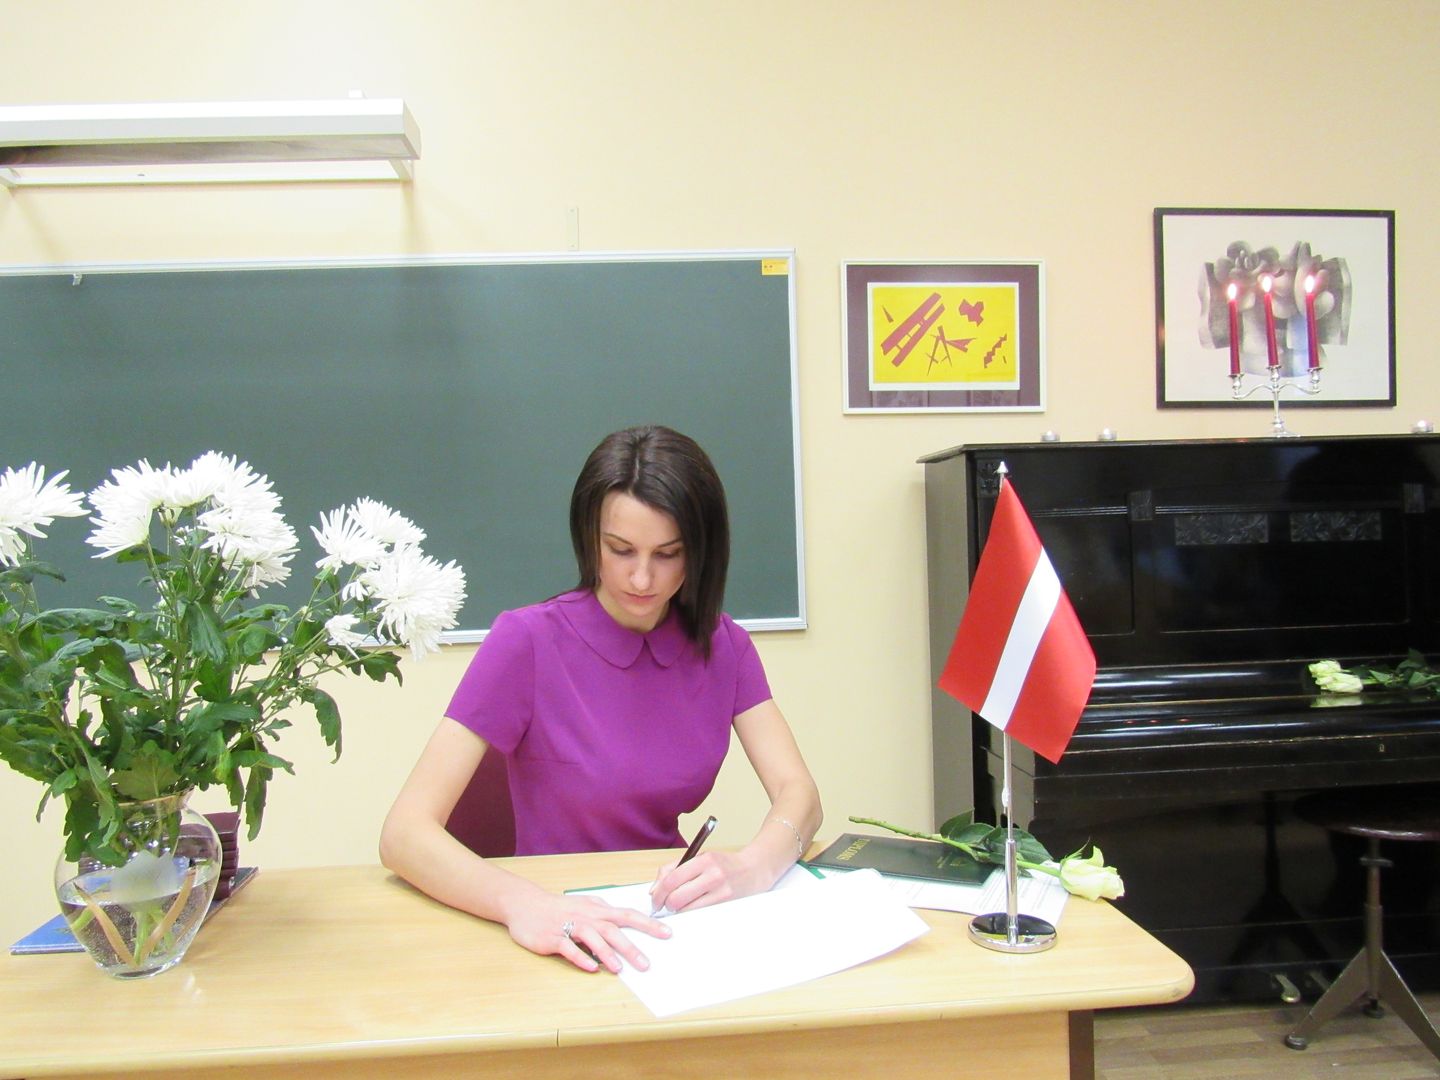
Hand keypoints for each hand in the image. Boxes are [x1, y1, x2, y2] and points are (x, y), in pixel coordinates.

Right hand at [506, 891, 670, 973]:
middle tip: (646, 964)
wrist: (525, 904)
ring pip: (591, 938)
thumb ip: (606, 913)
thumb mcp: (586, 905)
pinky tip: (591, 967)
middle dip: (630, 947)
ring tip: (619, 968)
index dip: (648, 924)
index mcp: (597, 909)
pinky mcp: (552, 938)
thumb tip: (629, 922)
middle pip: (612, 930)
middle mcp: (586, 917)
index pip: (628, 915)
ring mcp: (568, 926)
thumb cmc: (560, 907)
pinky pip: (568, 948)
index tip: (666, 933)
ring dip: (606, 953)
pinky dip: (580, 957)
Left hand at [648, 849, 769, 913]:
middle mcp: (713, 875)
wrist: (754, 870)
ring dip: (678, 911)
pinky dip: (691, 915)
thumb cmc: (724, 865)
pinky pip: (700, 915)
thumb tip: (654, 889)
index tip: (654, 899)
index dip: (658, 892)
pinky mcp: (726, 905)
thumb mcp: (700, 858)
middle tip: (665, 906)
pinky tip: (692, 910)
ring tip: (679, 907)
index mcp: (704, 860)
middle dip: (666, 905)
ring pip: (687, 910)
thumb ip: (674, 869)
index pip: (672, 879)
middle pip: (677, 897)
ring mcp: (721, 892)